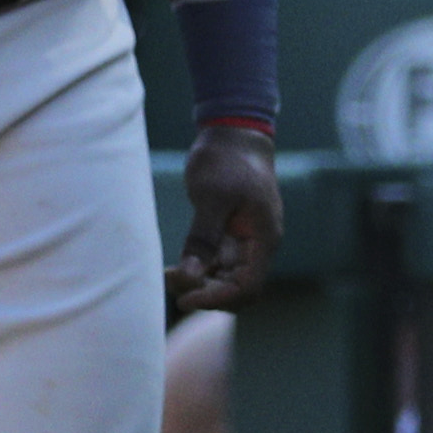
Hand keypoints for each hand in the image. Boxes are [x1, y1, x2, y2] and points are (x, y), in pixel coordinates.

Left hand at [170, 124, 282, 309]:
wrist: (234, 133)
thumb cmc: (227, 159)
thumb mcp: (212, 197)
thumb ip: (203, 238)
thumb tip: (190, 277)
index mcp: (264, 238)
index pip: (248, 287)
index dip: (218, 299)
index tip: (185, 297)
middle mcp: (259, 245)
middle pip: (238, 289)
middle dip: (206, 294)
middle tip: (172, 284)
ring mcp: (247, 241)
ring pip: (227, 280)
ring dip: (200, 284)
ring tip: (169, 275)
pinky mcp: (233, 235)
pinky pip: (219, 265)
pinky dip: (199, 270)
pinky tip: (176, 266)